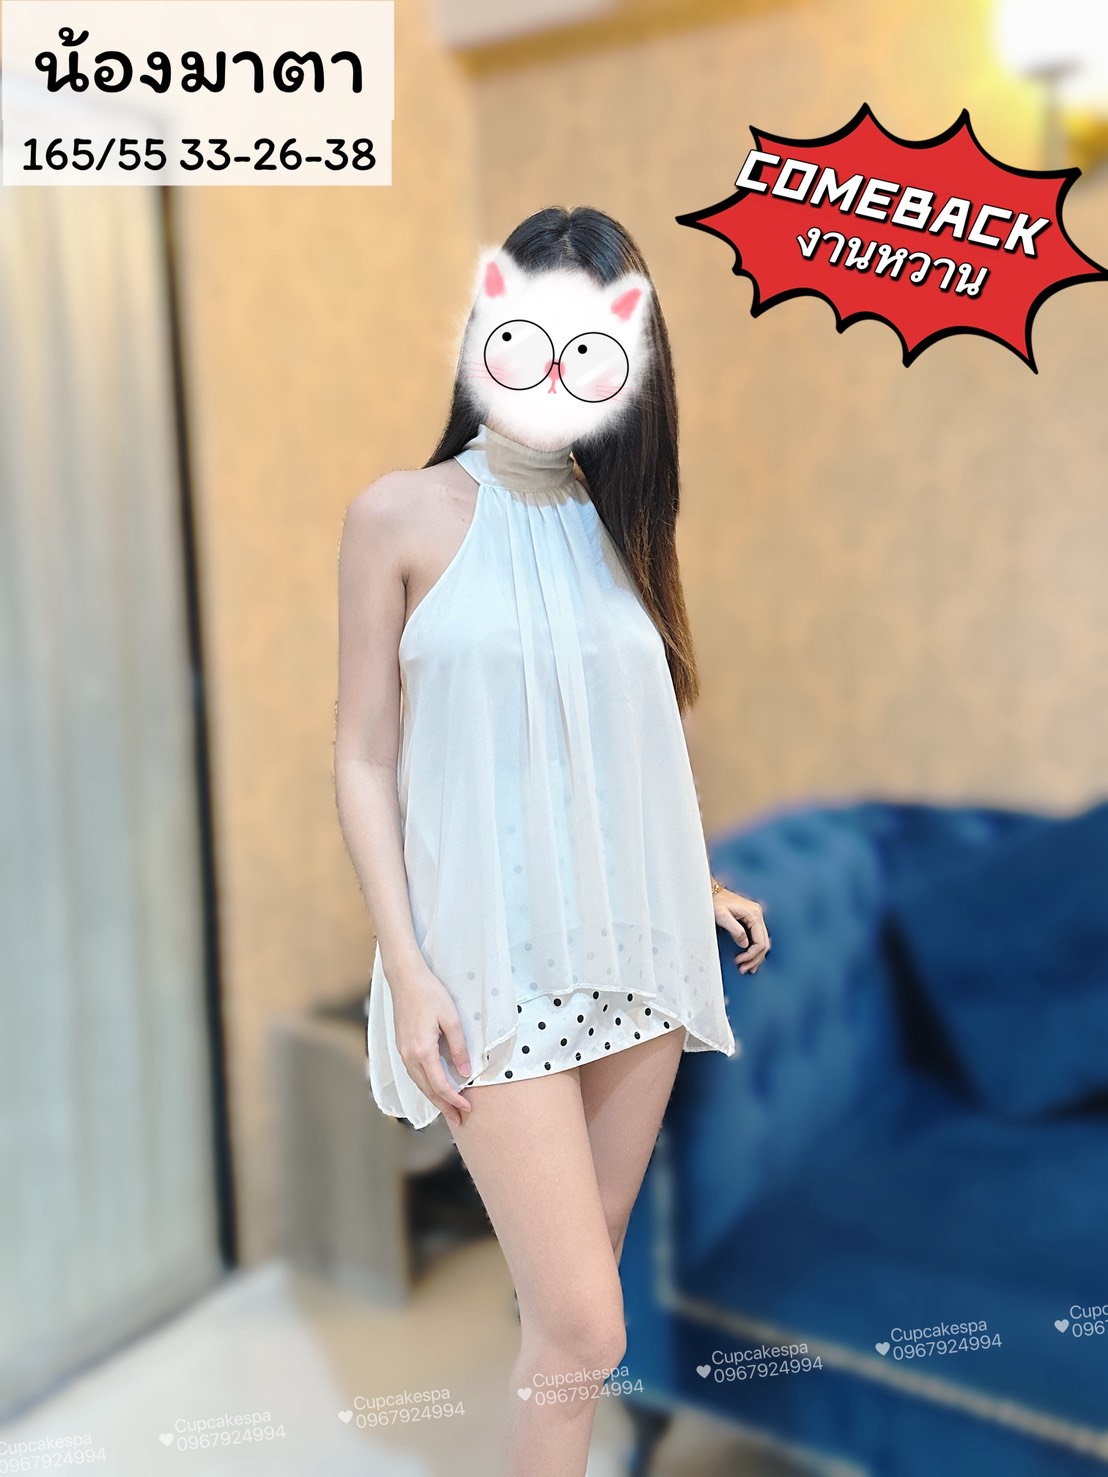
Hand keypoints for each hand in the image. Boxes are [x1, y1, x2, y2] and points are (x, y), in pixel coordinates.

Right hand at [390, 965, 474, 1127]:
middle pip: (427, 1090)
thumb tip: (465, 1073)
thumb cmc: (430, 994)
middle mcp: (409, 1056)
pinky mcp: (401, 1047)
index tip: (468, 1108)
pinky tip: (434, 1089)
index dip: (454, 1100)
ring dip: (434, 1099)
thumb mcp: (451, 1019)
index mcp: (422, 1051)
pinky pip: (414, 1074)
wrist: (405, 978)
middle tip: (459, 1121)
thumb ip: (459, 1048)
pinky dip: (425, 1086)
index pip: (440, 1085)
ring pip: (419, 1084)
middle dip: (444, 1107)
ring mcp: (402, 1052)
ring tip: (449, 1110)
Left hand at [712, 884, 770, 974]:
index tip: (740, 961)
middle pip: (764, 943)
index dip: (751, 955)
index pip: (760, 942)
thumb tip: (744, 944)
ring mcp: (755, 916)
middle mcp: (757, 915)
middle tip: (744, 969)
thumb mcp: (722, 916)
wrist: (711, 891)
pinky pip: (758, 937)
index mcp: (754, 914)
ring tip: (748, 967)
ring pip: (763, 941)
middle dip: (755, 959)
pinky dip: (755, 949)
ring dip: (756, 956)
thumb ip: (735, 930)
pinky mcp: (751, 919)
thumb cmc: (715, 901)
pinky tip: (750, 957)